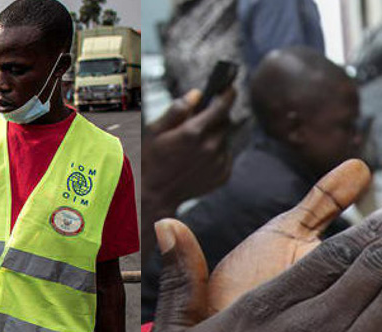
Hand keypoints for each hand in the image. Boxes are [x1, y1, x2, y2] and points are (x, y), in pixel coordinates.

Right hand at [142, 88, 236, 210]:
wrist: (156, 194)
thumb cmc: (151, 160)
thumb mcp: (155, 131)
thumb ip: (177, 110)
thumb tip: (197, 94)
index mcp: (193, 132)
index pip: (221, 106)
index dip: (227, 94)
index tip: (229, 88)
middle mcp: (209, 147)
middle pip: (225, 122)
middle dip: (217, 116)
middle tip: (204, 119)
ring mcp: (218, 162)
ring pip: (225, 139)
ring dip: (216, 135)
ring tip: (196, 144)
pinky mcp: (223, 175)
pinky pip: (226, 155)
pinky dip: (217, 152)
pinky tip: (199, 158)